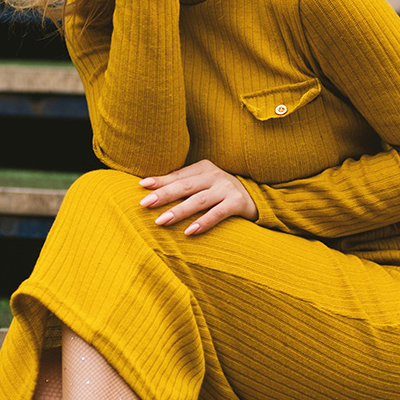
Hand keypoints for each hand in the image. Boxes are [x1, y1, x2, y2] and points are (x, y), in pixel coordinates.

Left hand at [139, 160, 257, 235]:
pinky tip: (188, 232)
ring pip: (198, 200)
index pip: (178, 176)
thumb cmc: (222, 194)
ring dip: (179, 211)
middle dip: (164, 195)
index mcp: (204, 168)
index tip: (142, 186)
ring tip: (161, 221)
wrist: (257, 200)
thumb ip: (184, 185)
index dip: (160, 181)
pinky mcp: (238, 203)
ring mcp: (227, 188)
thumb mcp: (204, 185)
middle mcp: (215, 175)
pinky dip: (203, 222)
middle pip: (185, 186)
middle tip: (145, 204)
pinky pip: (217, 213)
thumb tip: (151, 189)